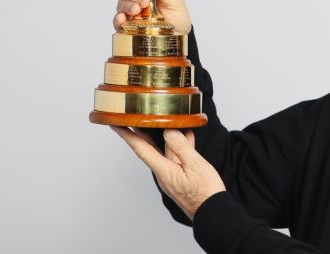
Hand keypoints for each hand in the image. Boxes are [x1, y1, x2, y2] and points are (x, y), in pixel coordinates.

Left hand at [111, 127, 225, 220]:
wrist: (212, 210)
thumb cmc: (205, 192)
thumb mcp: (194, 165)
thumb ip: (181, 147)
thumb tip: (169, 132)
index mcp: (163, 170)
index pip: (141, 149)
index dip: (128, 136)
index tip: (117, 125)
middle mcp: (163, 173)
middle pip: (149, 149)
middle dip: (140, 133)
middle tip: (134, 119)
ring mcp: (171, 176)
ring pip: (165, 152)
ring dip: (166, 137)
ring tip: (165, 122)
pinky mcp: (180, 177)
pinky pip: (176, 158)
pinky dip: (179, 147)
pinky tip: (186, 138)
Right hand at [114, 0, 191, 33]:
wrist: (179, 34)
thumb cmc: (178, 15)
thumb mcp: (175, 2)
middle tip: (144, 1)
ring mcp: (132, 12)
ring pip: (122, 4)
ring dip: (127, 6)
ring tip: (136, 10)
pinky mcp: (127, 26)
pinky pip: (118, 21)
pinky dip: (118, 19)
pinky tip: (122, 18)